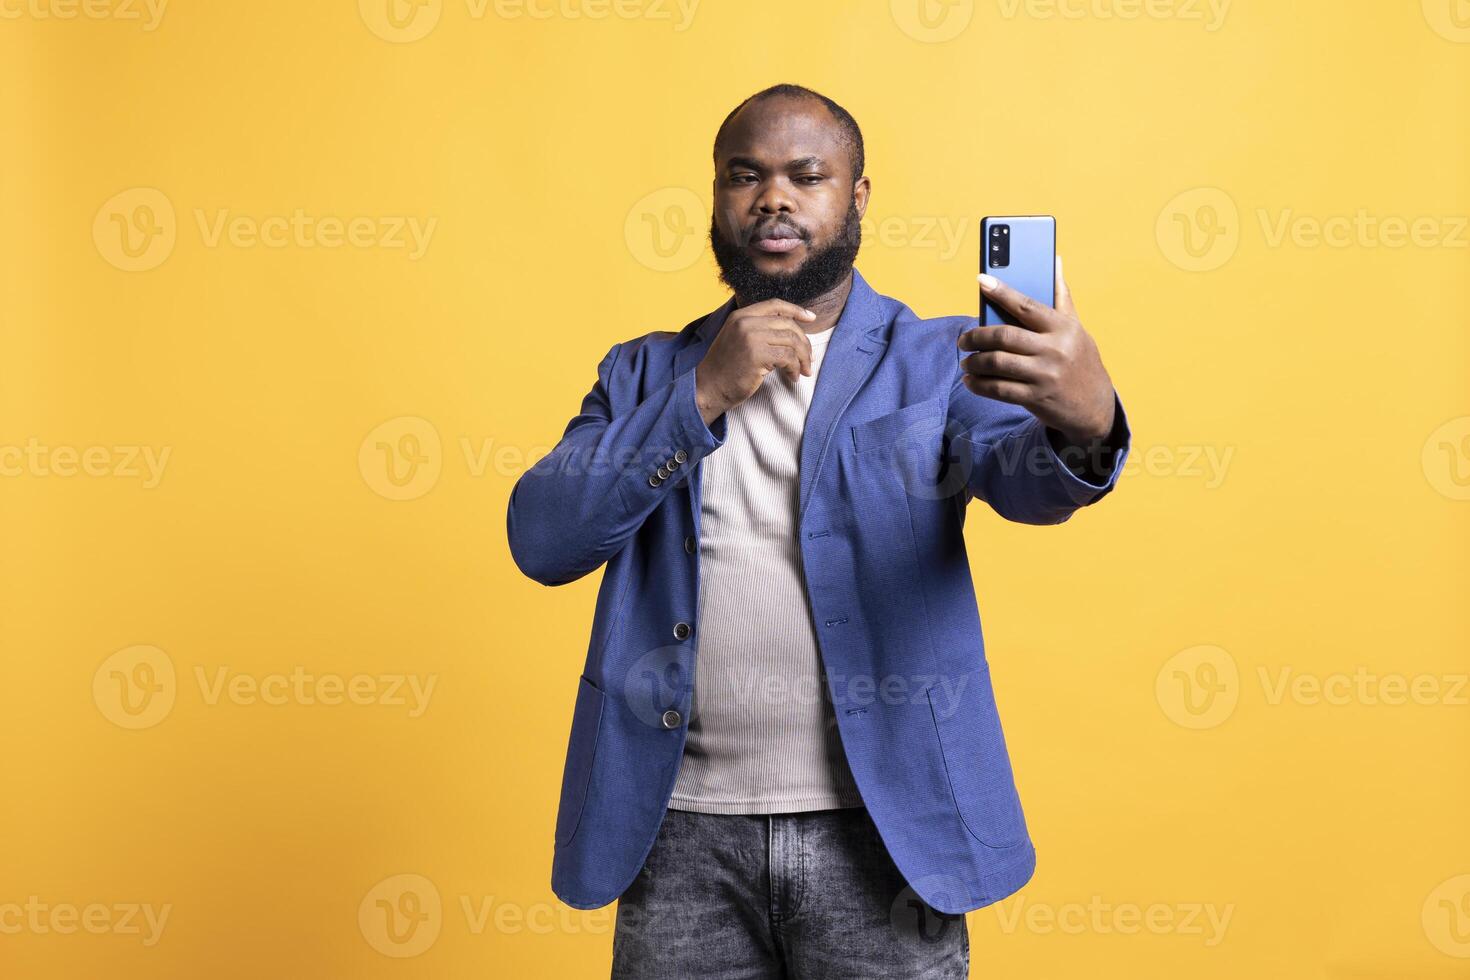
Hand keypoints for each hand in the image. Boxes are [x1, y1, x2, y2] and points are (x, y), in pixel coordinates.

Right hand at [694, 299, 815, 425]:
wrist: (708, 388)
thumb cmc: (725, 369)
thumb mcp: (737, 340)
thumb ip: (757, 330)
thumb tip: (791, 332)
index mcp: (740, 315)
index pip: (775, 305)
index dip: (796, 310)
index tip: (811, 318)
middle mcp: (745, 322)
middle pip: (788, 324)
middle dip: (804, 343)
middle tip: (809, 360)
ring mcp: (751, 337)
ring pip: (791, 341)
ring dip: (802, 358)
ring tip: (803, 372)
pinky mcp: (757, 354)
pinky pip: (788, 357)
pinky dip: (795, 368)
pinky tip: (792, 377)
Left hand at [958, 256, 1115, 444]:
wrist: (1095, 406)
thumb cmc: (1079, 359)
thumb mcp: (1076, 327)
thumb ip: (1061, 296)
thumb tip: (1055, 260)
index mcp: (1062, 328)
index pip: (1026, 305)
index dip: (1002, 291)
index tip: (981, 280)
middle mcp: (1054, 349)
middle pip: (1004, 336)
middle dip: (977, 337)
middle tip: (963, 340)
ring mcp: (1045, 375)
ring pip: (998, 363)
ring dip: (974, 362)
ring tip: (967, 361)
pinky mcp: (1036, 398)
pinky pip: (999, 389)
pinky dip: (979, 385)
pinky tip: (972, 381)